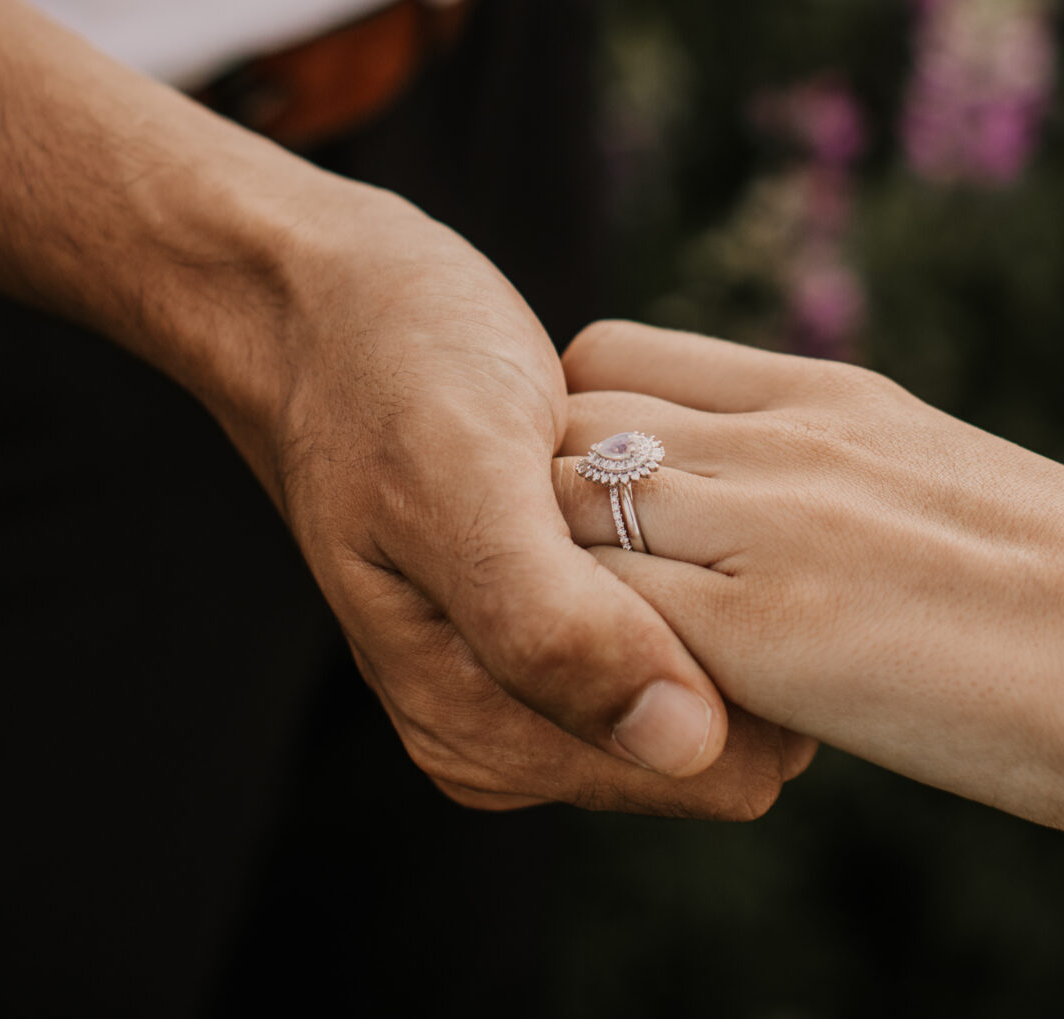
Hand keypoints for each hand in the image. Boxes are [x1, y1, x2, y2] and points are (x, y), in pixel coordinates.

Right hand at [158, 166, 816, 816]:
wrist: (320, 296)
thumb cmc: (384, 368)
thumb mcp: (462, 477)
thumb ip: (554, 625)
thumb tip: (686, 746)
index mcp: (477, 729)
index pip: (698, 767)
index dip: (743, 659)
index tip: (708, 530)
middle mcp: (504, 730)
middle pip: (712, 731)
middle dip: (723, 615)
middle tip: (662, 476)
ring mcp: (530, 677)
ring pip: (706, 664)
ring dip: (706, 567)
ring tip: (643, 462)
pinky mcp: (553, 615)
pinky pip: (678, 608)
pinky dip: (688, 539)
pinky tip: (647, 465)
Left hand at [546, 321, 1063, 857]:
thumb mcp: (967, 503)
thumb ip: (866, 499)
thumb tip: (840, 553)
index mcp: (835, 396)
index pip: (618, 360)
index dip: (584, 439)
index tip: (609, 528)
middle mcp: (784, 439)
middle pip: (562, 419)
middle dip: (537, 507)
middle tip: (581, 612)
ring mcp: (769, 527)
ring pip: (554, 506)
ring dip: (551, 587)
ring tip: (602, 675)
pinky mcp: (768, 632)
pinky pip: (594, 619)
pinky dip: (582, 670)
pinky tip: (642, 729)